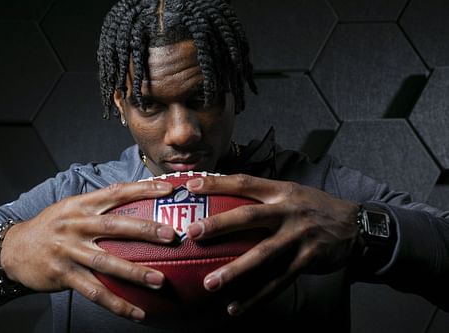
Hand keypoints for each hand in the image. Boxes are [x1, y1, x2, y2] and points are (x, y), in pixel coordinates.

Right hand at [0, 181, 174, 320]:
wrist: (13, 249)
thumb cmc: (51, 226)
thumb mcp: (71, 208)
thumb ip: (99, 206)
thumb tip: (136, 201)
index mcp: (80, 205)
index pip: (116, 192)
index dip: (143, 189)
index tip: (168, 189)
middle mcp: (75, 225)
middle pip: (114, 226)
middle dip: (145, 230)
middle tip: (171, 235)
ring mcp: (68, 250)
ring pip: (106, 263)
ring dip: (135, 273)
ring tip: (160, 280)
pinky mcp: (63, 275)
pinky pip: (94, 292)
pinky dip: (117, 304)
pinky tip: (137, 312)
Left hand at [185, 174, 359, 315]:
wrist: (356, 227)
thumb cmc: (316, 207)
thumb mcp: (293, 191)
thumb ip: (265, 194)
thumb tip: (228, 195)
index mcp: (281, 192)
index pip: (245, 182)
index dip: (218, 183)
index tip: (191, 185)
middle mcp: (288, 212)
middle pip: (249, 216)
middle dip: (219, 224)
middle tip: (192, 233)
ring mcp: (298, 237)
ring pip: (262, 255)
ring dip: (235, 271)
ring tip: (210, 283)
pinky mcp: (307, 261)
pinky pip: (277, 281)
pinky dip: (256, 296)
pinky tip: (235, 307)